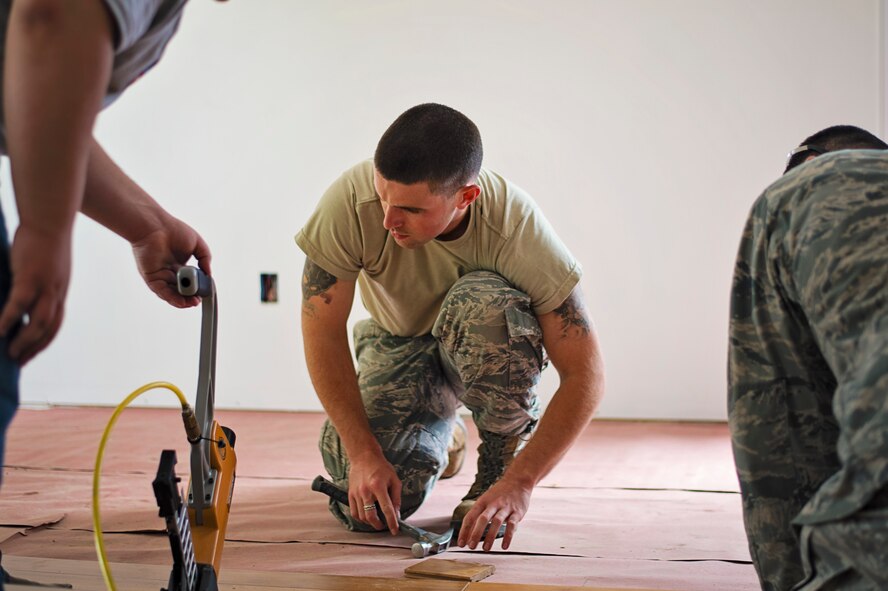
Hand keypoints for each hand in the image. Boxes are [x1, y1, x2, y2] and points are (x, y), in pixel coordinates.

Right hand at [0, 224, 71, 364]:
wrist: (49, 219)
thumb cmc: (42, 240)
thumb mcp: (42, 267)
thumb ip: (33, 285)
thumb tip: (14, 299)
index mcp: (59, 291)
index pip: (55, 324)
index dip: (42, 342)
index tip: (29, 355)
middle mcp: (57, 293)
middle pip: (49, 329)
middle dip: (33, 348)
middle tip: (17, 362)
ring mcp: (46, 286)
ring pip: (38, 323)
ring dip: (24, 341)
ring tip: (10, 354)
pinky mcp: (31, 277)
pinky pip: (19, 305)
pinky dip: (9, 320)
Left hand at [131, 216, 210, 306]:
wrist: (155, 226)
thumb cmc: (173, 230)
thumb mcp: (198, 244)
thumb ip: (205, 258)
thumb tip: (209, 274)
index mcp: (179, 264)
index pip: (189, 281)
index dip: (197, 287)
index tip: (204, 291)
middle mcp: (169, 271)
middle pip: (181, 289)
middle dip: (190, 297)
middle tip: (198, 300)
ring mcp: (160, 275)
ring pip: (171, 293)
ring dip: (182, 300)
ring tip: (192, 303)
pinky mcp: (151, 277)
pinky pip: (162, 291)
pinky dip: (171, 298)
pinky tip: (182, 302)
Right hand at [347, 455, 401, 534]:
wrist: (364, 457)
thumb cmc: (381, 467)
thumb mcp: (394, 480)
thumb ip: (396, 498)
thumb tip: (397, 514)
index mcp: (378, 486)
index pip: (386, 509)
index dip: (392, 522)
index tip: (395, 530)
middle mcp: (366, 491)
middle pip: (370, 516)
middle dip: (378, 525)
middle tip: (384, 526)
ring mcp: (356, 493)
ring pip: (362, 516)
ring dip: (370, 522)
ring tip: (376, 520)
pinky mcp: (350, 494)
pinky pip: (354, 512)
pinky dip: (360, 518)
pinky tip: (367, 516)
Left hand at [457, 477, 531, 550]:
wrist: (518, 481)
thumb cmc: (499, 493)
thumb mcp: (486, 499)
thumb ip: (479, 514)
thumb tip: (469, 532)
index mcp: (483, 501)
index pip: (470, 516)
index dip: (464, 530)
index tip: (461, 543)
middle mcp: (493, 504)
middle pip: (482, 519)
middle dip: (476, 533)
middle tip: (471, 546)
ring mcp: (505, 508)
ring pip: (496, 522)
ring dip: (490, 536)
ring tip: (486, 548)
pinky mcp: (517, 512)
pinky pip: (512, 525)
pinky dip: (508, 536)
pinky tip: (504, 546)